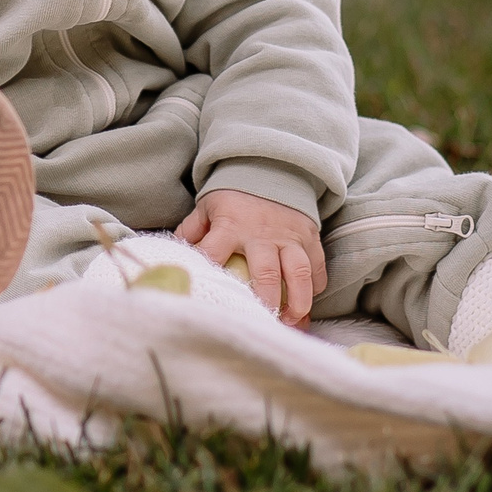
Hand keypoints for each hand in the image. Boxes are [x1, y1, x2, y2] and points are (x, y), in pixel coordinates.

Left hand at [175, 188, 326, 326]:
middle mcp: (261, 232)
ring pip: (299, 271)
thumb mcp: (207, 207)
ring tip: (293, 323)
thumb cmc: (232, 197)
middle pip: (266, 272)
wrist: (266, 168)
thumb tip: (175, 255)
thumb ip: (192, 231)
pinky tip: (307, 304)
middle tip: (266, 323)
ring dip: (298, 301)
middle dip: (267, 302)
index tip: (210, 300)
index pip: (213, 252)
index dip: (209, 275)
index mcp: (230, 225)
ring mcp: (288, 234)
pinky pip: (317, 266)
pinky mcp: (309, 236)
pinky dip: (314, 287)